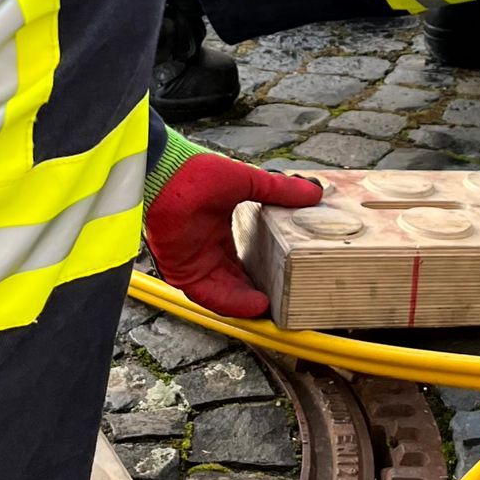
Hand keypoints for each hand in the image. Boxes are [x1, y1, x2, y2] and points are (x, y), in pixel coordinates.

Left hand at [144, 133, 322, 317]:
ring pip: (224, 291)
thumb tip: (313, 192)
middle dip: (256, 291)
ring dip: (246, 302)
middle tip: (281, 299)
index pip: (241, 258)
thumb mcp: (247, 181)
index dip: (262, 270)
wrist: (166, 174)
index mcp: (218, 229)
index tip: (283, 276)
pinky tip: (254, 306)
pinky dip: (231, 303)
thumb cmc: (198, 171)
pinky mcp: (182, 271)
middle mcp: (205, 248)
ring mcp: (192, 261)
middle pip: (234, 279)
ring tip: (272, 308)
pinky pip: (209, 295)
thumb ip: (278, 190)